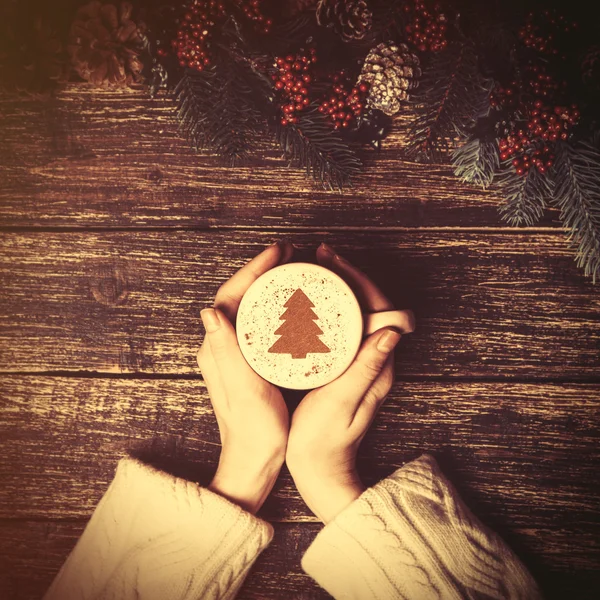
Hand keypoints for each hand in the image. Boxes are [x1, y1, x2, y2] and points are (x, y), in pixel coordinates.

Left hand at [197, 241, 293, 512]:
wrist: (254, 461)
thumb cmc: (254, 431)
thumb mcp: (243, 390)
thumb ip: (226, 352)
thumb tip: (210, 311)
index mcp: (218, 350)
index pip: (230, 296)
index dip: (253, 270)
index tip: (278, 253)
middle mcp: (221, 348)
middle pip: (238, 296)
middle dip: (261, 271)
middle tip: (289, 255)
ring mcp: (234, 355)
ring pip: (249, 308)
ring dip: (266, 285)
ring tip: (291, 271)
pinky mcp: (248, 364)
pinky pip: (258, 324)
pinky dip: (273, 307)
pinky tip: (291, 306)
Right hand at [286, 243, 414, 523]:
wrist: (320, 470)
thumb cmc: (324, 441)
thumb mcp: (341, 402)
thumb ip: (366, 367)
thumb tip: (391, 331)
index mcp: (378, 365)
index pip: (380, 309)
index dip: (360, 280)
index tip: (335, 263)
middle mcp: (375, 360)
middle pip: (370, 304)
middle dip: (349, 276)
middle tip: (321, 256)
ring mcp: (361, 363)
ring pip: (357, 312)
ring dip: (341, 287)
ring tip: (316, 269)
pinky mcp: (347, 367)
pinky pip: (345, 326)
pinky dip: (332, 307)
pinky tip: (312, 301)